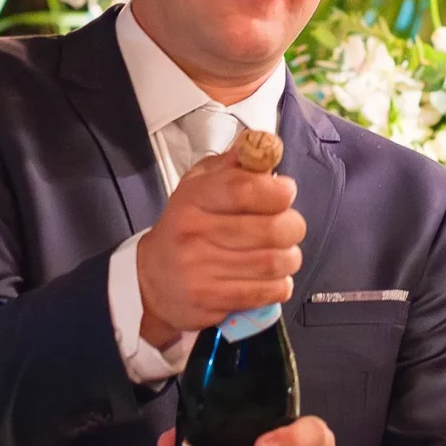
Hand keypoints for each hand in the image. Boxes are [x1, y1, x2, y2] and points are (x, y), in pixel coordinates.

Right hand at [136, 152, 305, 344]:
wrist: (151, 280)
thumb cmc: (187, 227)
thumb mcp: (200, 186)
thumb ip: (233, 166)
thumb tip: (266, 145)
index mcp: (193, 197)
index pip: (246, 189)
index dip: (278, 190)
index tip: (286, 192)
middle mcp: (194, 232)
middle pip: (272, 229)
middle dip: (294, 227)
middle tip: (290, 228)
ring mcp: (200, 269)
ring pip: (274, 263)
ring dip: (290, 259)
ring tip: (283, 255)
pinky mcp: (210, 300)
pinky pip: (266, 293)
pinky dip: (280, 285)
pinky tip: (272, 279)